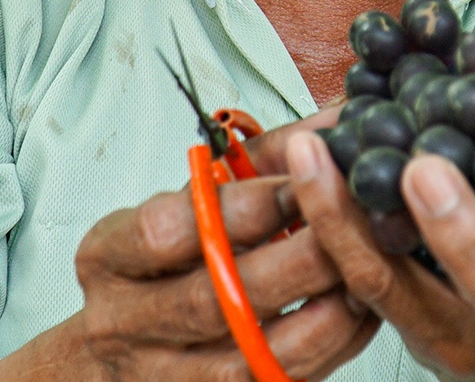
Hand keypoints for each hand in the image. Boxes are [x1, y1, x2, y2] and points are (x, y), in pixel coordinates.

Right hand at [0, 112, 379, 381]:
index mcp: (107, 255)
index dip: (245, 206)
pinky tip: (359, 316)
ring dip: (322, 314)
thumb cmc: (167, 261)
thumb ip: (257, 161)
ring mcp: (159, 377)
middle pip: (213, 298)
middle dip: (296, 261)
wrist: (126, 349)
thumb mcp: (187, 203)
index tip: (305, 179)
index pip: (169, 230)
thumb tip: (339, 119)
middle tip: (355, 227)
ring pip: (249, 356)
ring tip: (367, 272)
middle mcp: (120, 321)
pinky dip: (327, 350)